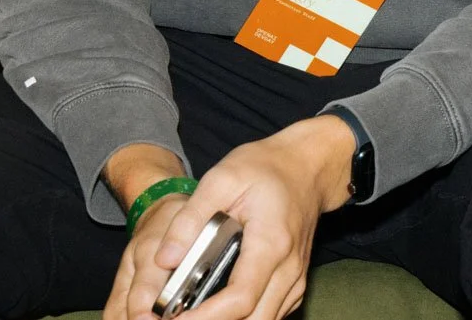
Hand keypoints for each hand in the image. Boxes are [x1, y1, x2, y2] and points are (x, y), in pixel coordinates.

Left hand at [106, 115, 355, 319]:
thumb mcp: (222, 178)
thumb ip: (190, 219)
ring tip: (190, 316)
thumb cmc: (266, 169)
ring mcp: (295, 278)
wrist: (307, 166)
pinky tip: (216, 310)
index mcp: (271, 242)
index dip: (205, 317)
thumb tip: (164, 260)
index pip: (240, 297)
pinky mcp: (294, 283)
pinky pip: (271, 315)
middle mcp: (289, 268)